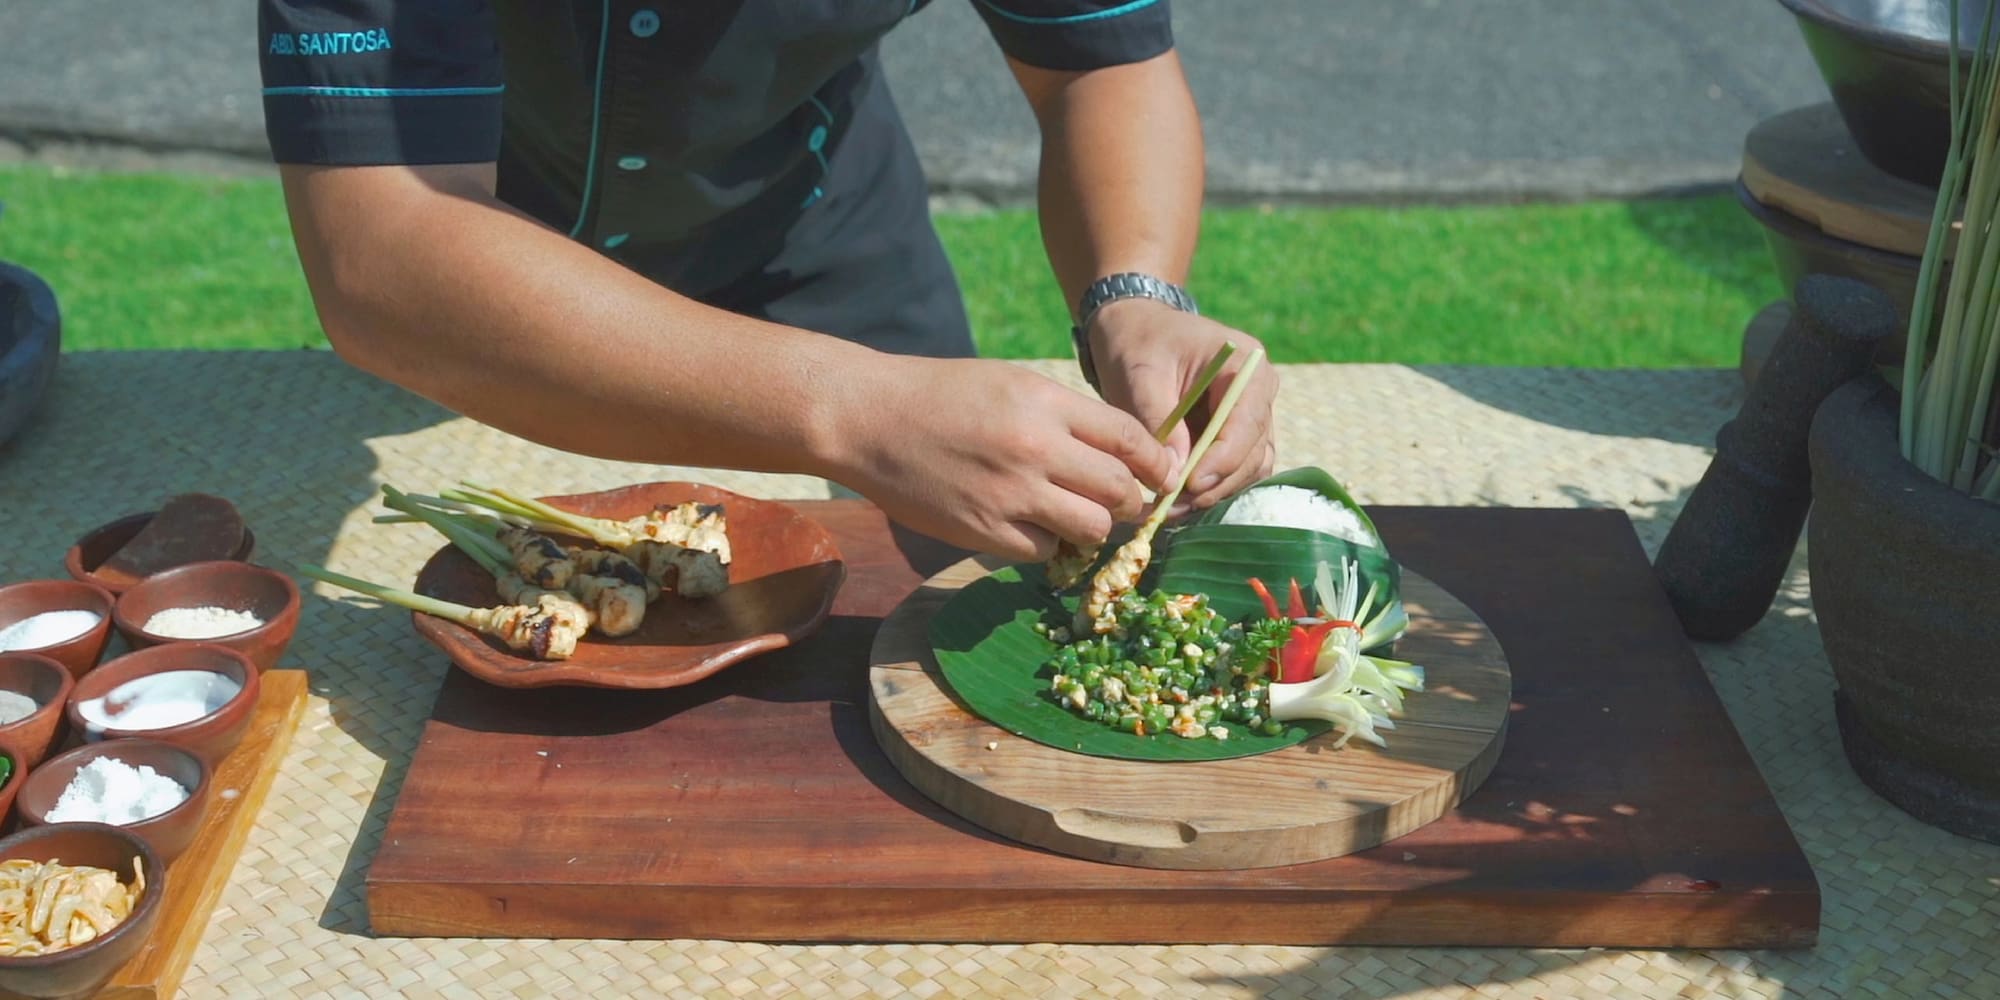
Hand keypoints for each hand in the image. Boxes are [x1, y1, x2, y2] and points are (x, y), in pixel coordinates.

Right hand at [828, 356, 1175, 560]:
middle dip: (1130, 501)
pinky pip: (1044, 551)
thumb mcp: (1012, 383)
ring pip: (1091, 529)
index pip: (1130, 439)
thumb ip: (1066, 414)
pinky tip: (1029, 525)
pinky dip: (1047, 543)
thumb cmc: (941, 395)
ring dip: (1092, 527)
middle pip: (1119, 490)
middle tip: (1121, 503)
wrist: (868, 419)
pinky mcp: (983, 530)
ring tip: (1074, 516)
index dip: (1157, 463)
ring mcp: (1009, 494)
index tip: (1162, 476)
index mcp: (1046, 404)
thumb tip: (1120, 451)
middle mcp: (1035, 449)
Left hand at [1087, 299, 1277, 511]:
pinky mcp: (1236, 435)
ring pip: (1249, 468)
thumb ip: (1158, 420)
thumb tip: (1173, 475)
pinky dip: (1211, 488)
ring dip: (1214, 492)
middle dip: (1215, 483)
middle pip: (1253, 452)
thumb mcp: (1140, 374)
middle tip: (1173, 506)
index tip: (1189, 484)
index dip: (1222, 459)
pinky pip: (1235, 470)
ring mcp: (1252, 416)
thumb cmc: (1138, 342)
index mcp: (1245, 365)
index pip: (1247, 421)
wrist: (1135, 328)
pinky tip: (1178, 500)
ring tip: (1171, 508)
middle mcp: (1259, 392)